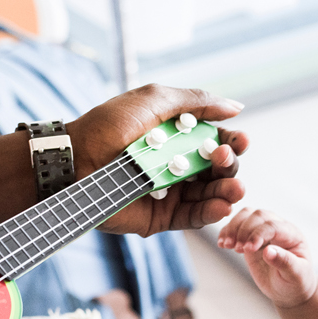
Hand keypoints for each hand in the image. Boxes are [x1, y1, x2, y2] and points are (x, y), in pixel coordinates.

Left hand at [65, 84, 251, 234]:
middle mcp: (179, 166)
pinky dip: (211, 213)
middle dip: (229, 164)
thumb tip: (236, 107)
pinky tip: (222, 206)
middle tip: (224, 158)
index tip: (241, 140)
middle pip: (219, 169)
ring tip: (235, 189)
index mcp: (179, 138)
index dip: (232, 142)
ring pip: (212, 195)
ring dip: (229, 191)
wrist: (76, 158)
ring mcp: (172, 193)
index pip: (217, 142)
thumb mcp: (154, 100)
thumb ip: (196, 102)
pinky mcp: (162, 217)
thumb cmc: (109, 126)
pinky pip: (193, 217)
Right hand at [216, 208, 317, 307]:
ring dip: (233, 228)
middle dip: (244, 229)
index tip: (248, 250)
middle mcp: (279, 228)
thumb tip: (268, 251)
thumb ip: (285, 262)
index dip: (259, 234)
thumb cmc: (297, 281)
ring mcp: (264, 231)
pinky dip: (227, 232)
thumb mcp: (296, 275)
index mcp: (293, 235)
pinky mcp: (250, 238)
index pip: (273, 226)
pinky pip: (237, 226)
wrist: (289, 289)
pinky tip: (221, 244)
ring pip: (246, 215)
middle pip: (259, 215)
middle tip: (236, 249)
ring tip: (226, 245)